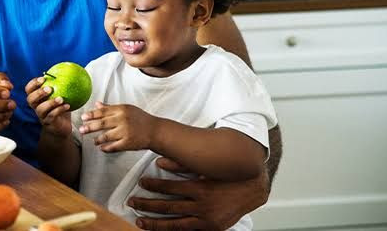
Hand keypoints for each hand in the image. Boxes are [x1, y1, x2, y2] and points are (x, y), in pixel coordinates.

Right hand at [25, 76, 71, 136]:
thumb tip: (70, 69)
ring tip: (61, 98)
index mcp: (36, 98)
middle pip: (30, 99)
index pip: (29, 89)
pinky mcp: (48, 123)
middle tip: (49, 89)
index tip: (43, 78)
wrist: (62, 126)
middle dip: (38, 93)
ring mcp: (41, 116)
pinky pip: (52, 116)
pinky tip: (67, 106)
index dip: (33, 83)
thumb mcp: (61, 94)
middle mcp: (36, 107)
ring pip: (41, 109)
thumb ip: (61, 84)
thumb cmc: (60, 107)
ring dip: (50, 103)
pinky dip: (59, 110)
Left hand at [79, 102, 155, 151]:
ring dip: (97, 139)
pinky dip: (106, 148)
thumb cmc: (140, 119)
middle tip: (81, 129)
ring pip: (106, 136)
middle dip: (89, 127)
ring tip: (94, 141)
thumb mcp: (127, 109)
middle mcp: (123, 120)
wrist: (155, 131)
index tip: (83, 117)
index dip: (91, 114)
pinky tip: (102, 148)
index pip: (103, 111)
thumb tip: (97, 104)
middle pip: (102, 123)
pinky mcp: (128, 143)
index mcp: (122, 109)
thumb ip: (111, 107)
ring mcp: (125, 132)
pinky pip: (113, 147)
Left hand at [128, 157, 269, 230]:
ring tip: (139, 220)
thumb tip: (160, 162)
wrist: (254, 188)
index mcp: (201, 188)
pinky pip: (187, 230)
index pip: (170, 188)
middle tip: (132, 201)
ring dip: (155, 223)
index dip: (153, 186)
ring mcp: (207, 219)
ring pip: (175, 223)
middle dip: (147, 204)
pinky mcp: (212, 227)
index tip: (141, 183)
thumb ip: (183, 165)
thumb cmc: (228, 174)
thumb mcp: (206, 166)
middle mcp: (202, 205)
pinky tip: (160, 230)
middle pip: (168, 207)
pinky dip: (173, 230)